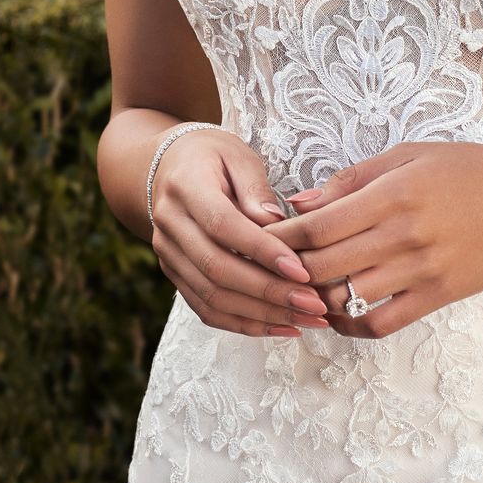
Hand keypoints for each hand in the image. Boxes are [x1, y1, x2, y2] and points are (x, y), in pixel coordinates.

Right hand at [148, 128, 332, 336]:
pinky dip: (245, 324)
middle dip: (270, 292)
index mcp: (185, 187)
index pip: (223, 226)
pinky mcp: (176, 276)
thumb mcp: (238, 156)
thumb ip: (257, 189)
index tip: (302, 270)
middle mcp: (170, 225)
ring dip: (263, 315)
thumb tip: (279, 227)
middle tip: (314, 303)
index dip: (262, 251)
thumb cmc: (213, 158)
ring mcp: (169, 255)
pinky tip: (283, 327)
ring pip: (212, 298)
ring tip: (309, 320)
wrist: (167, 169)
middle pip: (217, 269)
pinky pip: (207, 310)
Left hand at [273, 144, 482, 336]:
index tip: (257, 241)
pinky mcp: (439, 295)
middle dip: (287, 273)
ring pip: (347, 297)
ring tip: (297, 294)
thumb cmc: (469, 171)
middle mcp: (404, 234)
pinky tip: (337, 317)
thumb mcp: (409, 156)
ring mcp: (422, 269)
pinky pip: (382, 323)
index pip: (317, 226)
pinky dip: (351, 326)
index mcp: (393, 194)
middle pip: (323, 266)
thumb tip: (300, 204)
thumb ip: (352, 181)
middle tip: (267, 272)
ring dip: (314, 300)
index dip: (279, 238)